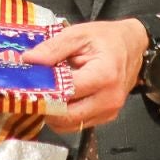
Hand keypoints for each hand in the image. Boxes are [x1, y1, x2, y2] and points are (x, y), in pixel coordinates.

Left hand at [23, 18, 149, 134]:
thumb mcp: (78, 34)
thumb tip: (28, 60)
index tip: (26, 84)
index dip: (43, 90)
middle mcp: (109, 99)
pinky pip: (78, 124)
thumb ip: (53, 48)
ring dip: (54, 113)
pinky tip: (61, 98)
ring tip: (47, 94)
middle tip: (32, 92)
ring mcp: (109, 111)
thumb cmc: (107, 39)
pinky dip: (65, 115)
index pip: (65, 93)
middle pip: (66, 116)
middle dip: (45, 106)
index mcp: (104, 76)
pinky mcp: (107, 117)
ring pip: (70, 125)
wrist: (133, 46)